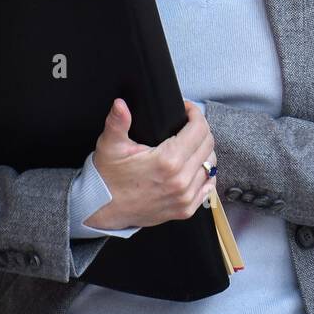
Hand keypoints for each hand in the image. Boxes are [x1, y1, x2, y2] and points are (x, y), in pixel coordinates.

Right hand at [84, 98, 217, 229]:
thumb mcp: (110, 146)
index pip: (199, 130)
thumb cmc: (107, 177)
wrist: (102, 209)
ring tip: (191, 144)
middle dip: (201, 129)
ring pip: (211, 165)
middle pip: (208, 145)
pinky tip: (195, 166)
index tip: (187, 110)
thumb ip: (117, 122)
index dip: (195, 114)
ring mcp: (185, 197)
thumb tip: (120, 105)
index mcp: (167, 161)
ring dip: (203, 151)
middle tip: (188, 124)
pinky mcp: (185, 209)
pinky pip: (208, 187)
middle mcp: (181, 180)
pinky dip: (205, 174)